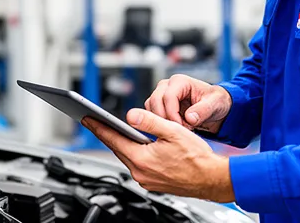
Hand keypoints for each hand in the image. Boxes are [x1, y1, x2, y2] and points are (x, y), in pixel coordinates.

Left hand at [82, 108, 234, 202]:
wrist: (212, 179)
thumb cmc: (197, 157)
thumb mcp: (173, 131)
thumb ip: (149, 122)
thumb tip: (130, 115)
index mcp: (142, 159)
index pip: (113, 139)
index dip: (98, 127)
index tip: (87, 118)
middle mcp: (140, 173)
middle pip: (118, 149)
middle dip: (107, 134)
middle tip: (95, 121)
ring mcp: (146, 180)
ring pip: (128, 157)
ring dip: (122, 144)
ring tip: (114, 131)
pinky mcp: (153, 183)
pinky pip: (137, 166)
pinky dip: (134, 154)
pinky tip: (137, 146)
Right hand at [145, 74, 231, 132]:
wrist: (214, 106)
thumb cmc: (215, 101)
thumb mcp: (215, 104)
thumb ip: (203, 110)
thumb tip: (189, 118)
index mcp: (180, 81)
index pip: (168, 97)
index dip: (172, 114)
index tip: (182, 126)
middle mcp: (167, 85)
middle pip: (155, 101)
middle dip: (165, 118)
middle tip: (179, 130)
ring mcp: (161, 94)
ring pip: (151, 107)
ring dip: (161, 120)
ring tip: (179, 128)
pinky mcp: (159, 104)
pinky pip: (152, 113)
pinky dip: (160, 122)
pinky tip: (174, 128)